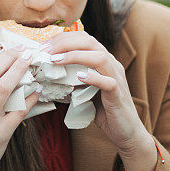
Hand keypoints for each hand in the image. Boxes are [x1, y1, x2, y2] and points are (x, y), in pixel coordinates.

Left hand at [42, 31, 146, 154]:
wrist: (125, 131)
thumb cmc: (103, 110)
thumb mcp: (84, 90)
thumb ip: (72, 80)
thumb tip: (47, 74)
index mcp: (102, 60)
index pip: (83, 39)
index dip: (62, 39)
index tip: (44, 46)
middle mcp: (111, 64)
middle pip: (90, 42)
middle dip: (65, 43)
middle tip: (45, 50)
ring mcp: (116, 77)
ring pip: (100, 57)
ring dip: (75, 56)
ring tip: (56, 60)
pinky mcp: (118, 94)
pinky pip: (108, 82)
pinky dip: (93, 77)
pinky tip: (79, 77)